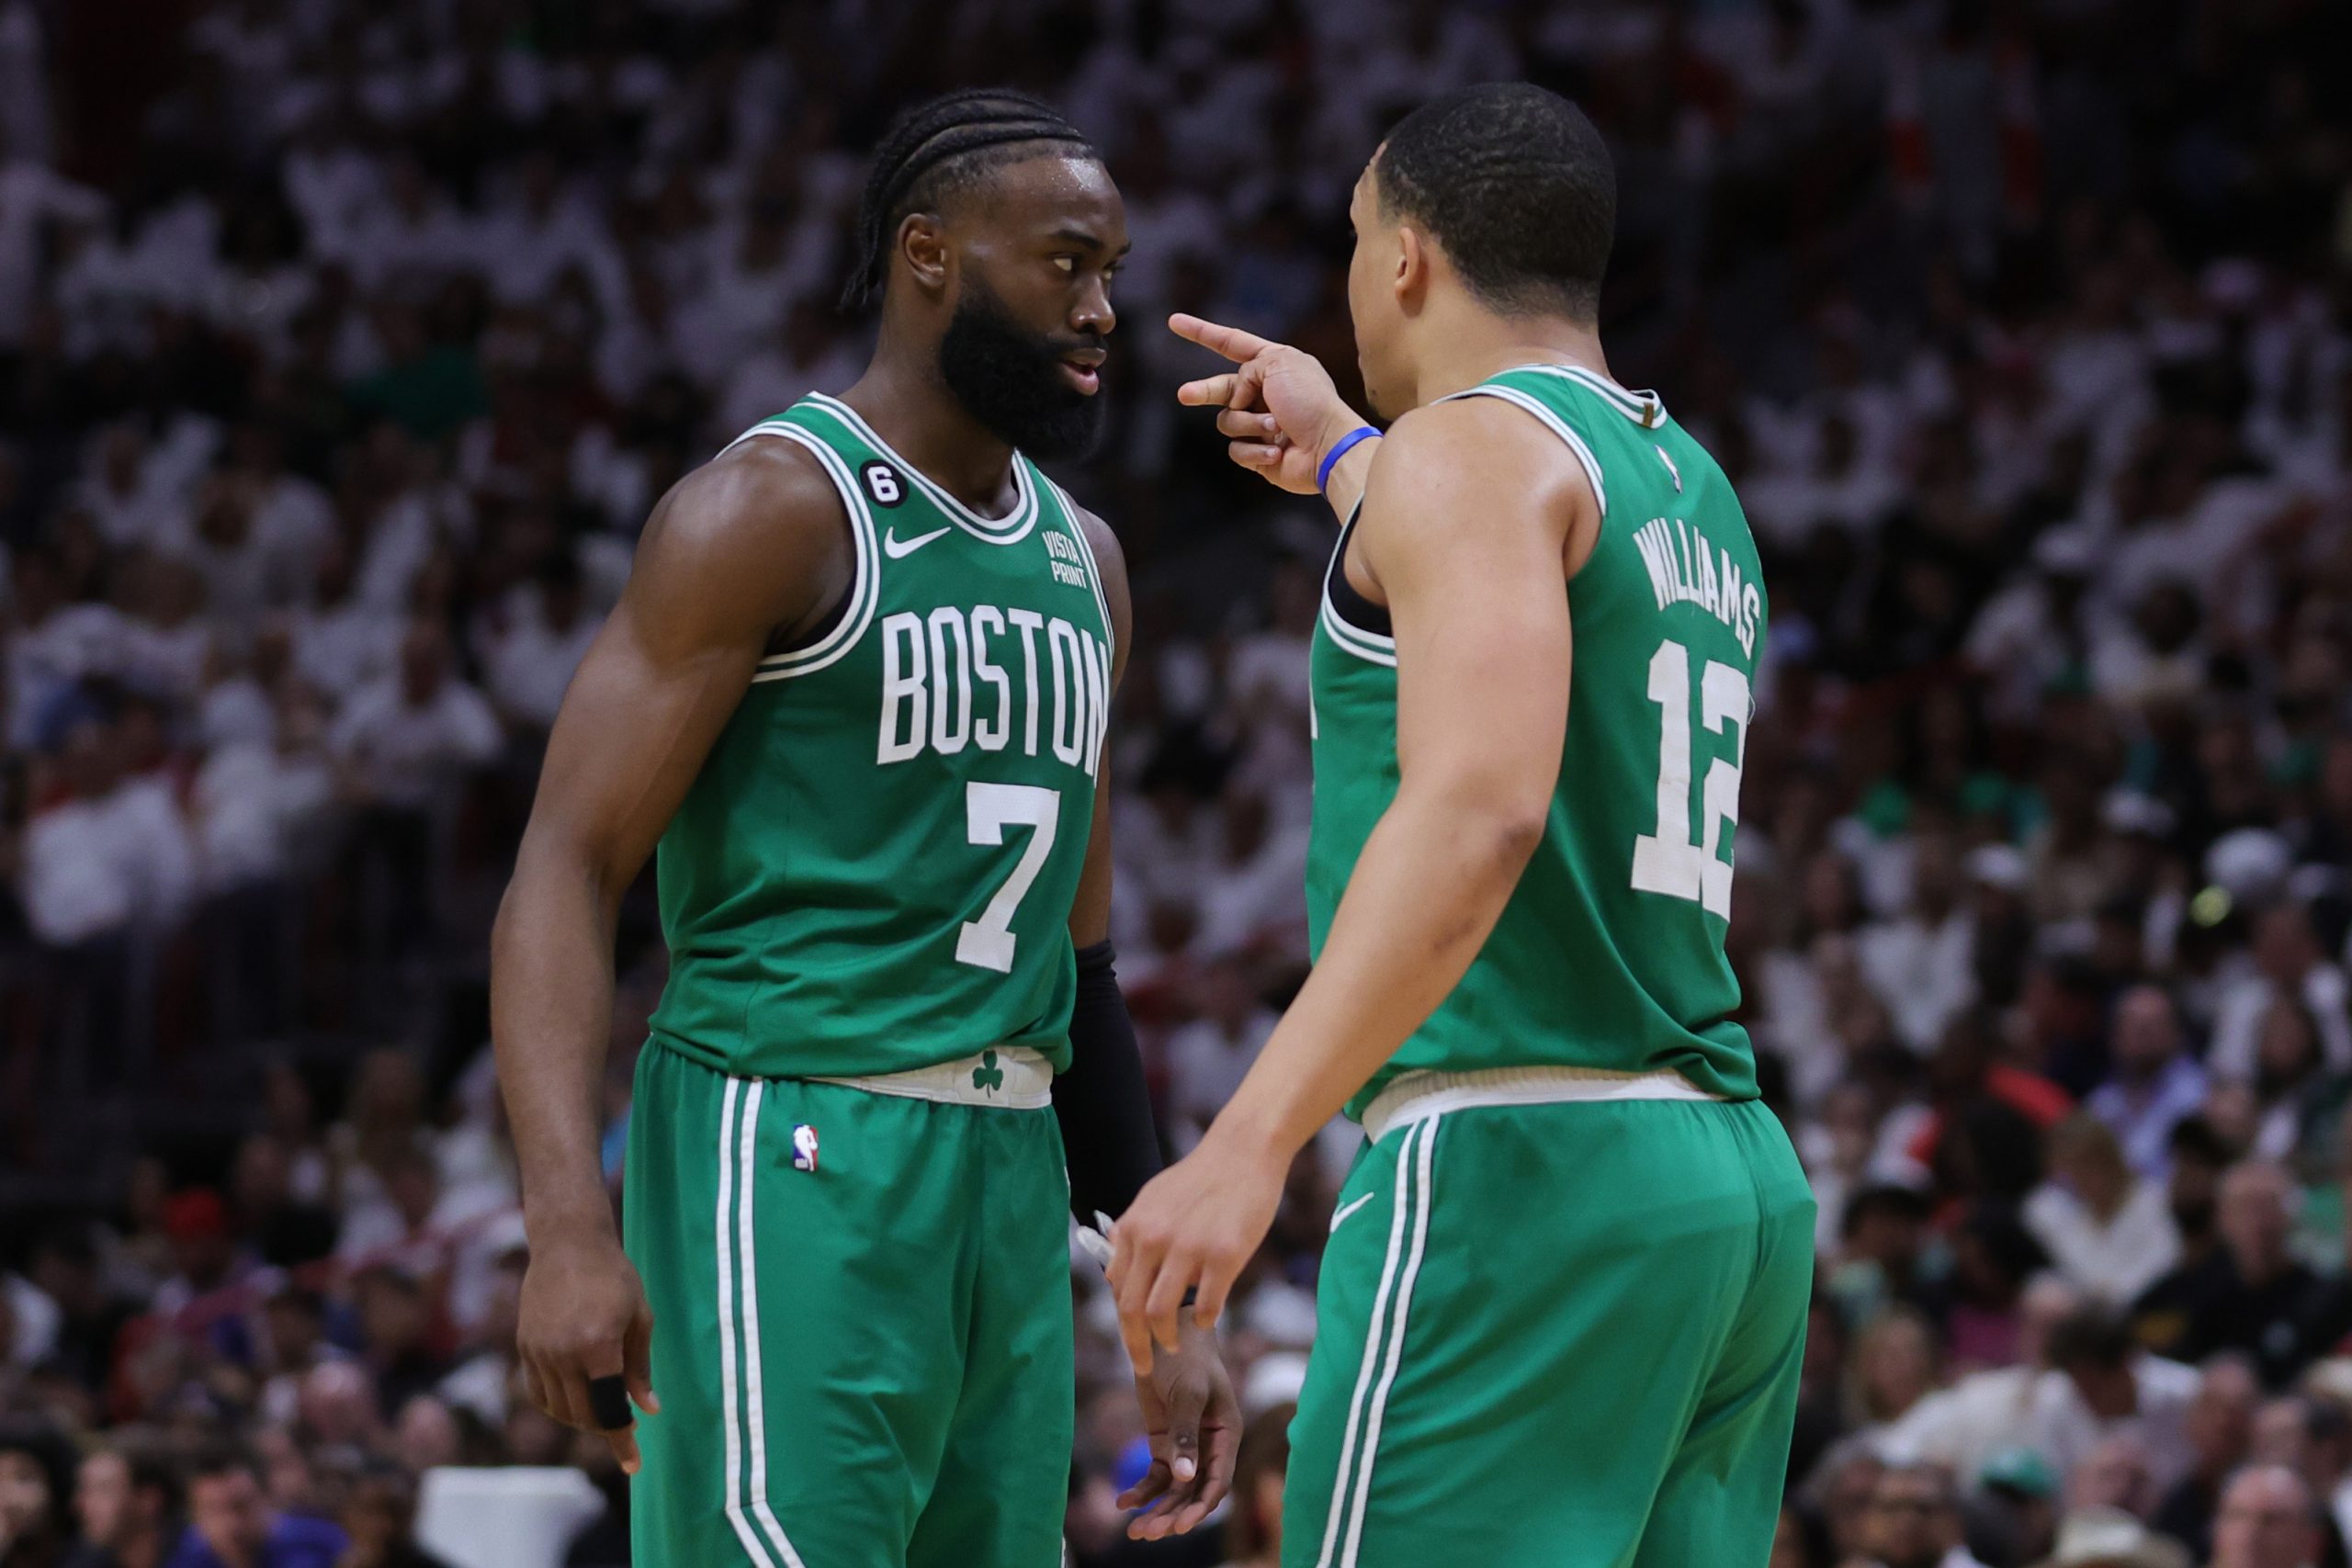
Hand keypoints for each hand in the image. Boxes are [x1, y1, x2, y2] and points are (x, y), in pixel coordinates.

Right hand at [515, 1226, 659, 1473]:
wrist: (568, 1244)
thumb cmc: (614, 1276)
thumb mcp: (640, 1317)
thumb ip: (641, 1368)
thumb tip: (649, 1410)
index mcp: (598, 1346)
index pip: (609, 1409)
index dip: (622, 1440)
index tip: (634, 1463)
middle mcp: (563, 1354)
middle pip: (583, 1415)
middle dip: (606, 1429)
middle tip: (625, 1427)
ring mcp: (539, 1352)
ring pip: (559, 1409)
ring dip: (583, 1419)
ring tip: (603, 1408)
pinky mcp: (524, 1348)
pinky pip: (538, 1393)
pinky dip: (558, 1405)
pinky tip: (575, 1400)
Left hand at [1107, 1126, 1288, 1372]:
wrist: (1242, 1151)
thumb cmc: (1200, 1177)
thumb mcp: (1152, 1198)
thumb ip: (1130, 1234)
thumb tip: (1112, 1273)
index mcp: (1135, 1228)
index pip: (1117, 1290)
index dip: (1123, 1323)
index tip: (1132, 1341)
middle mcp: (1155, 1240)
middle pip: (1131, 1309)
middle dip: (1136, 1346)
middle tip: (1145, 1366)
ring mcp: (1189, 1248)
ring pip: (1162, 1313)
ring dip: (1167, 1338)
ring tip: (1176, 1345)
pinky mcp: (1224, 1255)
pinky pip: (1208, 1305)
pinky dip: (1206, 1320)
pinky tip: (1209, 1320)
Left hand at [1119, 1317, 1241, 1539]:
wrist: (1164, 1331)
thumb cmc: (1186, 1356)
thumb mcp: (1188, 1393)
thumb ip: (1185, 1434)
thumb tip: (1186, 1478)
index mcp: (1227, 1435)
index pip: (1219, 1482)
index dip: (1201, 1508)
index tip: (1180, 1527)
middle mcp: (1209, 1446)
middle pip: (1193, 1493)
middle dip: (1172, 1515)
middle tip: (1147, 1534)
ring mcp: (1186, 1446)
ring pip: (1174, 1490)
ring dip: (1156, 1510)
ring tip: (1134, 1532)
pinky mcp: (1164, 1442)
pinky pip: (1155, 1476)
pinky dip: (1141, 1491)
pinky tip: (1123, 1504)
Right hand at [1171, 313, 1369, 494]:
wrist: (1327, 447)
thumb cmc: (1309, 402)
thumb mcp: (1279, 363)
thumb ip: (1247, 369)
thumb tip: (1236, 401)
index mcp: (1273, 363)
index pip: (1231, 343)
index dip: (1201, 332)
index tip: (1174, 322)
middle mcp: (1265, 392)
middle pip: (1220, 387)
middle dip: (1202, 391)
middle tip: (1184, 394)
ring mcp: (1260, 424)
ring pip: (1227, 420)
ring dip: (1249, 424)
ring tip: (1276, 429)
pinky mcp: (1258, 453)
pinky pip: (1236, 449)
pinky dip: (1255, 450)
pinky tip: (1277, 452)